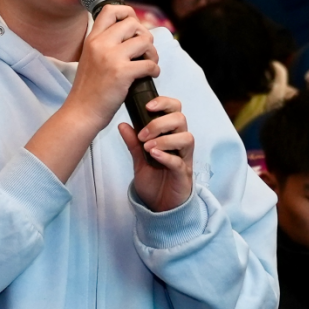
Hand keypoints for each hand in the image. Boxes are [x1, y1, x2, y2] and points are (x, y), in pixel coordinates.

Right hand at [66, 4, 159, 131]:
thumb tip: (130, 35)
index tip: (133, 28)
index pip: (110, 9)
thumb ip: (104, 44)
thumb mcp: (90, 58)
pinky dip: (155, 70)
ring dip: (153, 53)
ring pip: (145, 40)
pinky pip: (149, 63)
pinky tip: (150, 76)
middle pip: (133, 23)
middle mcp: (100, 44)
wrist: (81, 112)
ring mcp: (111, 57)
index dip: (127, 13)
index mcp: (92, 39)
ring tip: (149, 63)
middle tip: (144, 51)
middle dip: (144, 36)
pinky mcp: (121, 73)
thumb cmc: (88, 90)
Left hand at [118, 96, 193, 212]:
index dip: (164, 103)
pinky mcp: (184, 174)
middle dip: (160, 122)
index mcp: (171, 135)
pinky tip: (153, 155)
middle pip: (181, 119)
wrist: (160, 206)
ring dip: (164, 139)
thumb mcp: (139, 159)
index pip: (175, 110)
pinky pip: (179, 161)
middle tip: (143, 134)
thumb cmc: (154, 179)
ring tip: (147, 147)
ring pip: (186, 138)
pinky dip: (166, 155)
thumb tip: (122, 124)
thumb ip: (133, 142)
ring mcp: (184, 158)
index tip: (147, 106)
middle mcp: (180, 143)